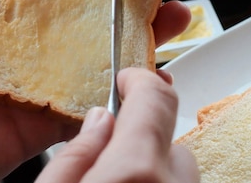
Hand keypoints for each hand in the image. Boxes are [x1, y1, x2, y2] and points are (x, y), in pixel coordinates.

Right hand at [35, 68, 198, 182]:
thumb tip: (99, 122)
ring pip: (175, 169)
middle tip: (107, 161)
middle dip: (138, 140)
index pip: (156, 96)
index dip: (139, 81)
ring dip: (151, 170)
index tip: (124, 81)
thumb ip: (75, 156)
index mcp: (135, 170)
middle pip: (166, 138)